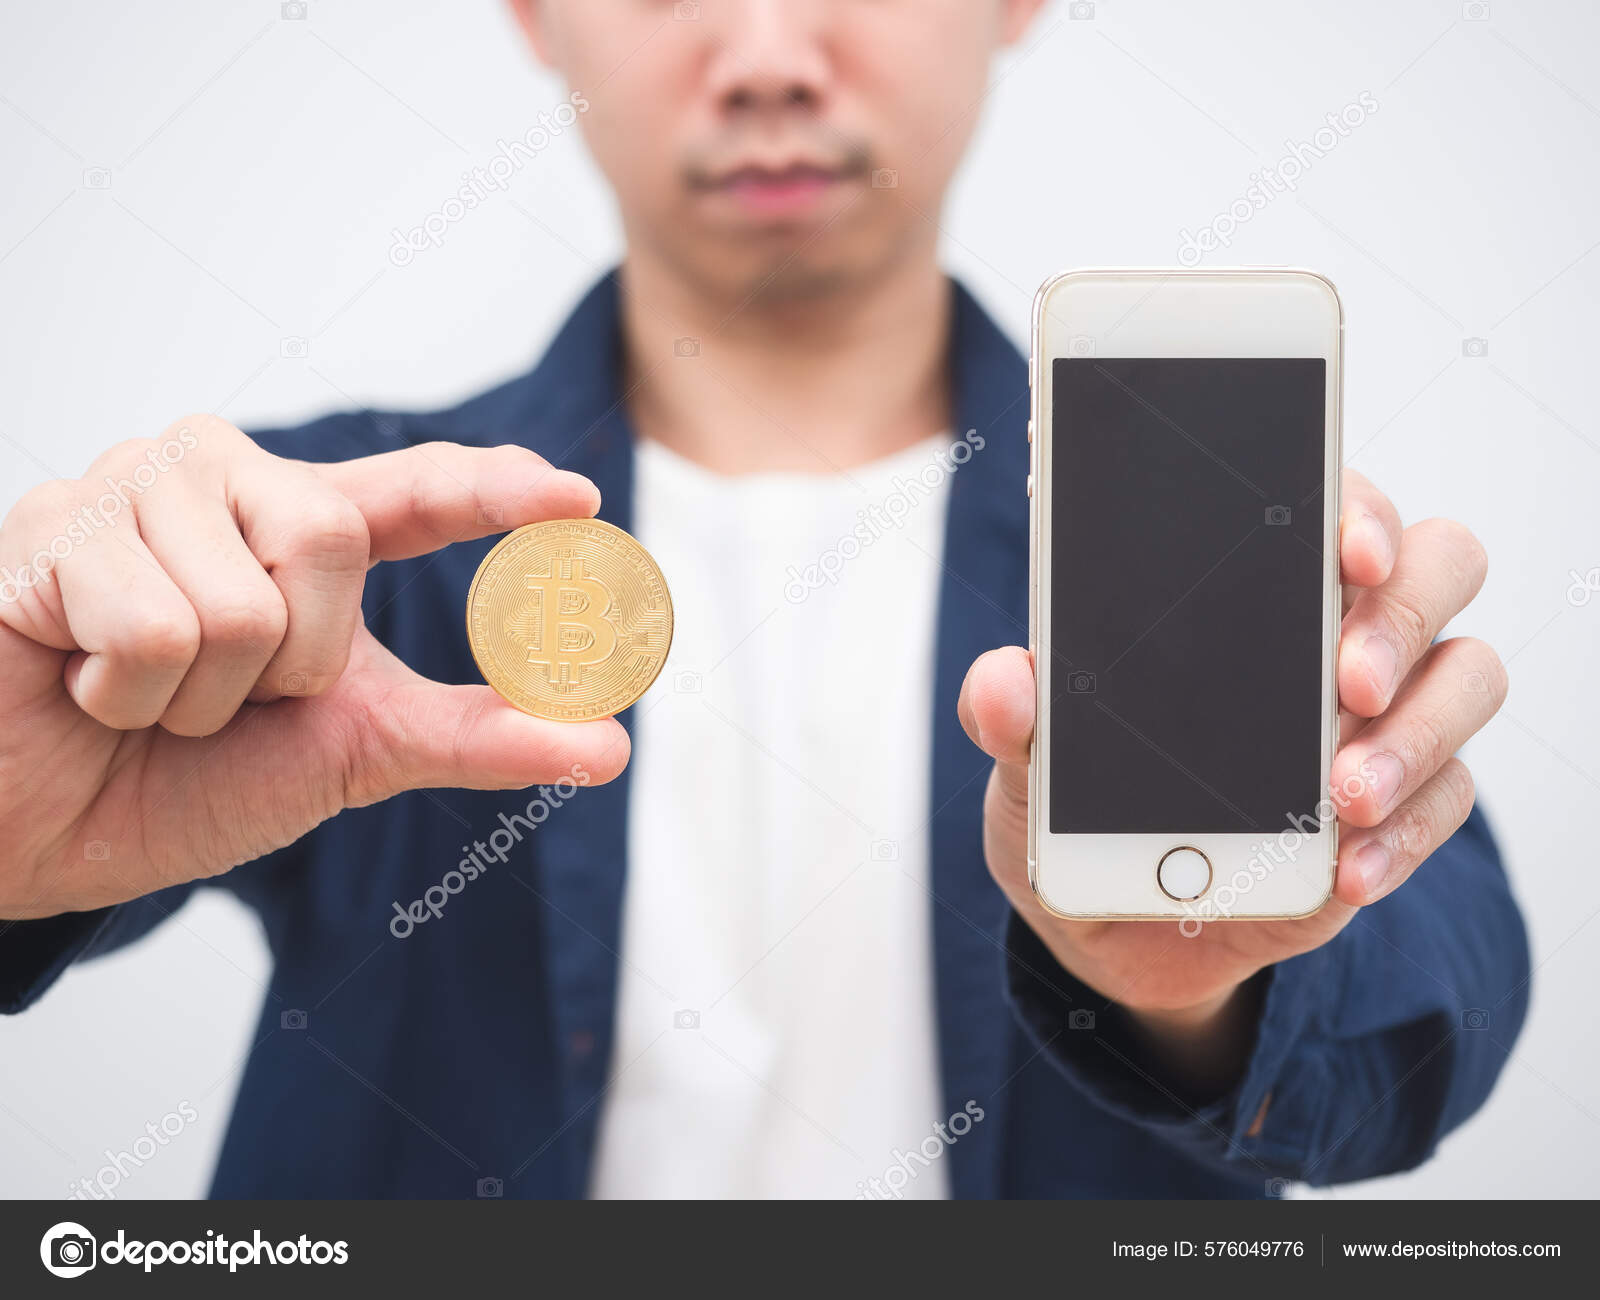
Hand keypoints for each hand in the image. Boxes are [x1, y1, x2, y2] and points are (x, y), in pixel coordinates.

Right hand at [0, 415, 628, 919]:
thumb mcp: (351, 751)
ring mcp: (132, 488)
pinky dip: (128, 695)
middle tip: (226, 695)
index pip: (416, 489)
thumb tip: (609, 743)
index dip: (497, 490)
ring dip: (201, 695)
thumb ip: (473, 734)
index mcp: (303, 522)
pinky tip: (83, 681)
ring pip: (243, 600)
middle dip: (293, 663)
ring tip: (143, 693)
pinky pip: (155, 624)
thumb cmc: (185, 778)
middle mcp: (225, 480)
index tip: (580, 501)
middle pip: (335, 538)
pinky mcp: (48, 526)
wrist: (35, 830)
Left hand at [959, 469, 1504, 1076]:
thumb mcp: (1029, 767)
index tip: (1344, 547)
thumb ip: (1014, 718)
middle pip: (1435, 567)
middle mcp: (1333, 631)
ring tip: (1343, 795)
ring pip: (1466, 677)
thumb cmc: (1081, 809)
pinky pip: (1447, 798)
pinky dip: (1407, 834)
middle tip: (1348, 681)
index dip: (1356, 506)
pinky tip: (1347, 870)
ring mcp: (1378, 718)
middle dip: (1399, 616)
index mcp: (1248, 587)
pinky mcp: (1399, 807)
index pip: (1331, 504)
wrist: (1116, 924)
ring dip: (1417, 735)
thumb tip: (1005, 679)